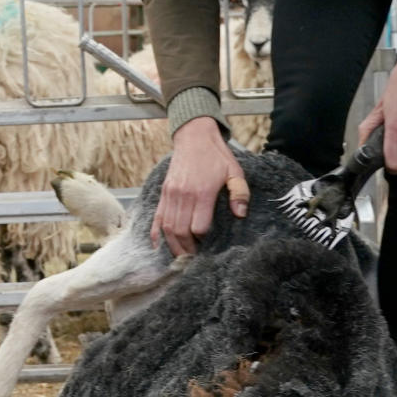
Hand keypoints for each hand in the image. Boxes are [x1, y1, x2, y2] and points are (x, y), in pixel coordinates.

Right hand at [151, 117, 248, 255]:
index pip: (199, 227)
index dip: (204, 239)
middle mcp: (183, 195)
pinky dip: (156, 234)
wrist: (194, 137)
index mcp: (202, 192)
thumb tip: (240, 214)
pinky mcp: (163, 193)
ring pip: (167, 228)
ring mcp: (170, 195)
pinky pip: (157, 218)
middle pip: (180, 232)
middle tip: (195, 259)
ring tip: (182, 256)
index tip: (210, 244)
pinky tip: (158, 246)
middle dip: (187, 250)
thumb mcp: (235, 171)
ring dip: (173, 246)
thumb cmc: (217, 156)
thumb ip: (240, 193)